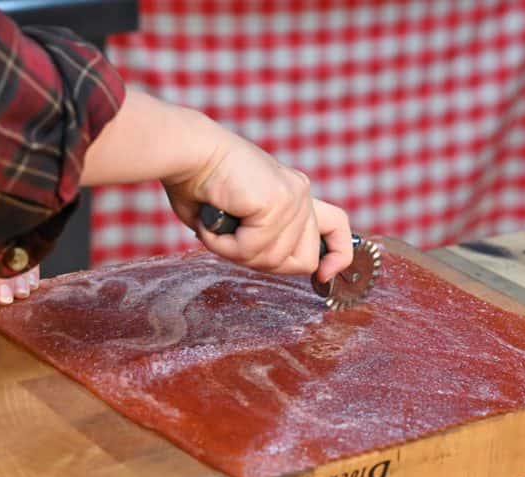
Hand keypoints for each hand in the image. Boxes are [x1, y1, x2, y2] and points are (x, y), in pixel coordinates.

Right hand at [163, 121, 352, 282]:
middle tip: (232, 244)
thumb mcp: (239, 220)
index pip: (338, 227)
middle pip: (304, 259)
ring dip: (233, 253)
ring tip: (214, 225)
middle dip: (264, 263)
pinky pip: (252, 249)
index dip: (337, 257)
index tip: (323, 276)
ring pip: (273, 260)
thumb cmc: (200, 183)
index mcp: (295, 195)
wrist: (187, 152)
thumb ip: (261, 240)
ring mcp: (293, 197)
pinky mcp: (277, 200)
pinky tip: (210, 222)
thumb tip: (265, 261)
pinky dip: (223, 245)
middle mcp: (301, 193)